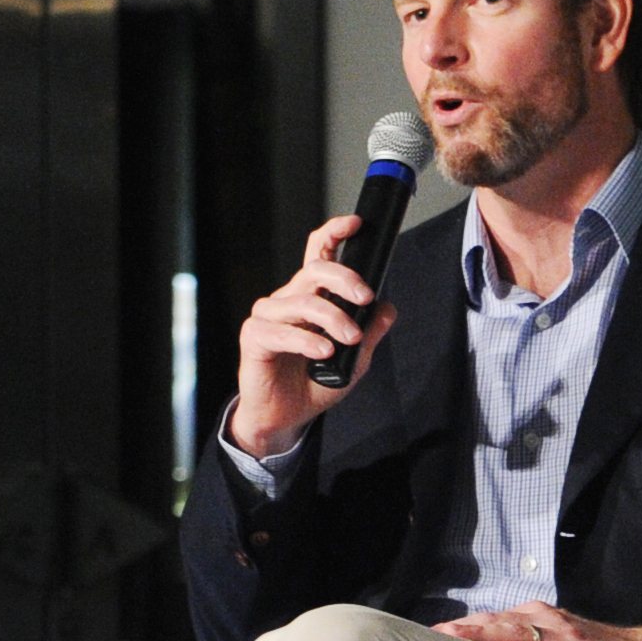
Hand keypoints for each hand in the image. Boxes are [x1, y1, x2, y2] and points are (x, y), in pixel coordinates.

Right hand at [227, 215, 395, 463]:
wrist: (288, 416)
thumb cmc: (315, 383)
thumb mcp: (356, 359)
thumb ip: (370, 332)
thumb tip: (387, 307)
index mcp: (310, 296)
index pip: (318, 254)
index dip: (334, 233)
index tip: (356, 224)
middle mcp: (288, 299)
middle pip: (314, 270)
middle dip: (345, 279)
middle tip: (365, 299)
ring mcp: (268, 315)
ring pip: (304, 301)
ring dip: (333, 318)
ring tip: (349, 339)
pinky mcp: (254, 337)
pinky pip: (281, 331)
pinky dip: (306, 340)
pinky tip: (323, 351)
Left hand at [433, 604, 641, 640]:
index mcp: (541, 619)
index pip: (494, 620)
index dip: (462, 626)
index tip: (428, 635)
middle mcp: (550, 622)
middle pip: (498, 622)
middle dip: (463, 629)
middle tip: (429, 636)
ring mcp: (569, 638)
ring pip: (520, 632)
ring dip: (486, 634)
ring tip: (455, 638)